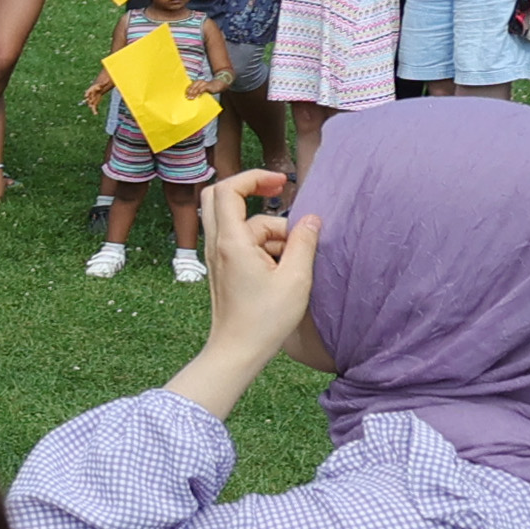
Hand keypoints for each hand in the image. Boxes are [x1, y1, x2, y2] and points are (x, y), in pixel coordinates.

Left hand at [194, 173, 323, 361]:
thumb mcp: (296, 279)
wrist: (238, 351)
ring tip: (293, 260)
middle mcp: (218, 244)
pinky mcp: (224, 268)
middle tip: (280, 195)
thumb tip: (311, 219)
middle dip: (253, 192)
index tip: (281, 183)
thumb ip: (304, 243)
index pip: (228, 190)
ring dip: (269, 230)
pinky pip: (242, 242)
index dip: (254, 177)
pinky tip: (284, 268)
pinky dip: (263, 245)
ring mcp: (218, 256)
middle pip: (222, 198)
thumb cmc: (265, 320)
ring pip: (241, 224)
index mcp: (231, 242)